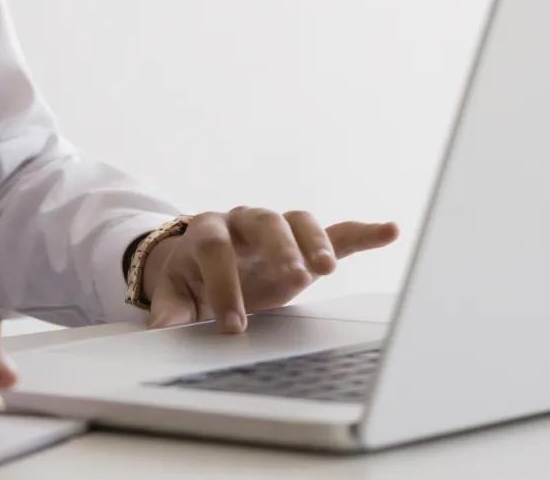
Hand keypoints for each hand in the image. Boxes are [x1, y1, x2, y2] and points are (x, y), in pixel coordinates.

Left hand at [141, 207, 399, 330]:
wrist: (203, 260)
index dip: (224, 285)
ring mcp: (277, 229)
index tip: (232, 324)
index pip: (215, 250)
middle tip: (290, 276)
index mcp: (208, 231)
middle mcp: (243, 221)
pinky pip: (336, 232)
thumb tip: (161, 330)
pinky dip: (362, 232)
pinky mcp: (304, 243)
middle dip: (278, 248)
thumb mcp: (174, 291)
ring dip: (314, 242)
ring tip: (327, 267)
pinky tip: (389, 231)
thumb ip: (170, 308)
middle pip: (262, 220)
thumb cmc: (191, 275)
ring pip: (297, 221)